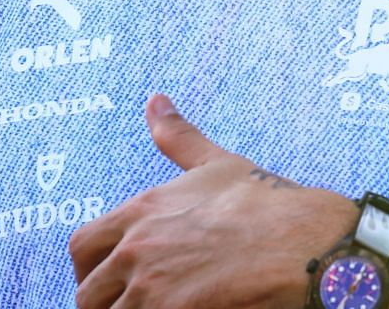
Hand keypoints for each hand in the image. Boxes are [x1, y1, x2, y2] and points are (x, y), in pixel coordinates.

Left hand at [69, 93, 356, 308]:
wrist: (305, 240)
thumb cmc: (267, 202)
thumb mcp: (218, 164)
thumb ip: (178, 136)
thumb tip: (154, 100)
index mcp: (142, 211)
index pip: (83, 246)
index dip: (92, 267)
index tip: (111, 278)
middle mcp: (137, 248)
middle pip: (89, 292)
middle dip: (106, 301)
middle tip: (135, 302)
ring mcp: (151, 286)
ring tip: (160, 308)